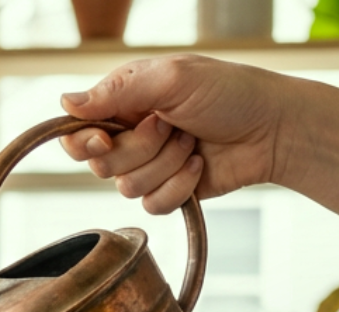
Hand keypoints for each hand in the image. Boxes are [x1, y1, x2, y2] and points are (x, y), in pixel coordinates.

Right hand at [57, 56, 292, 213]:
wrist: (273, 129)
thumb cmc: (229, 92)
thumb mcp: (172, 79)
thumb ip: (117, 92)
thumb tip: (65, 103)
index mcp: (123, 102)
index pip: (76, 132)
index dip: (84, 143)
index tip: (106, 139)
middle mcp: (130, 134)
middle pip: (100, 165)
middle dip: (140, 149)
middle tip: (171, 125)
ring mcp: (149, 165)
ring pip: (127, 188)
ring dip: (166, 165)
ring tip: (192, 141)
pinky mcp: (168, 191)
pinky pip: (152, 206)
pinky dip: (179, 186)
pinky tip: (199, 165)